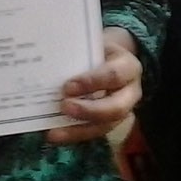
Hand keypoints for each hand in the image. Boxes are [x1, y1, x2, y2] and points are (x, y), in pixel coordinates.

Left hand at [46, 30, 142, 144]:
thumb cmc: (98, 51)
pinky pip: (95, 133)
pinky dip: (74, 135)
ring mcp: (123, 111)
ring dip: (79, 130)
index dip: (92, 82)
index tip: (68, 86)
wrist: (109, 58)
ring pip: (106, 126)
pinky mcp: (111, 123)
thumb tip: (49, 65)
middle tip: (64, 106)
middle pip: (116, 108)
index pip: (114, 75)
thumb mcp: (93, 45)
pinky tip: (54, 135)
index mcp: (129, 67)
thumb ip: (79, 55)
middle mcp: (131, 92)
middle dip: (89, 111)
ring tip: (54, 132)